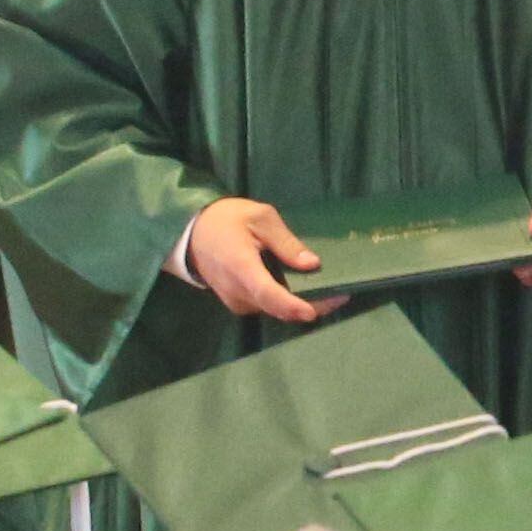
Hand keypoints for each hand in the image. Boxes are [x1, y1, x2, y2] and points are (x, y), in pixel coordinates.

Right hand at [186, 198, 343, 324]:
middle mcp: (236, 290)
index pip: (268, 294)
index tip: (313, 311)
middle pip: (276, 307)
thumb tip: (312, 264)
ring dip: (299, 305)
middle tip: (341, 295)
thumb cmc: (227, 220)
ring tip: (330, 291)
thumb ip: (286, 243)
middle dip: (309, 305)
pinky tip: (305, 290)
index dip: (291, 306)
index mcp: (241, 267)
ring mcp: (234, 299)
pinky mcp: (236, 302)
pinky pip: (265, 306)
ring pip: (272, 309)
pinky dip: (285, 302)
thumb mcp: (261, 218)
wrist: (190, 232)